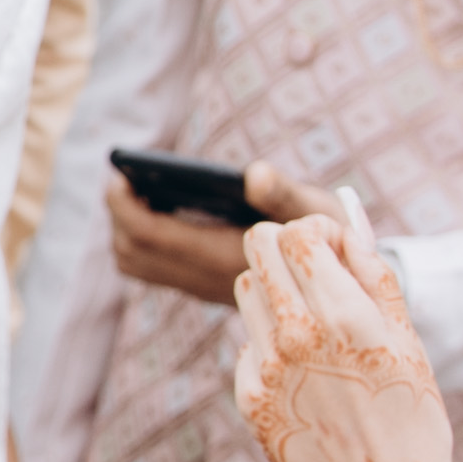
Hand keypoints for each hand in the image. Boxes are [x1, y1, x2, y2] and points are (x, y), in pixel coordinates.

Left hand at [101, 157, 321, 307]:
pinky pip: (154, 266)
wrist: (345, 287)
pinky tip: (161, 207)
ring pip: (138, 264)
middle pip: (132, 252)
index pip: (151, 237)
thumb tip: (252, 174)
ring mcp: (201, 286)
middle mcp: (205, 279)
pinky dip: (143, 237)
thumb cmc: (331, 239)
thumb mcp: (316, 212)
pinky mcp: (204, 285)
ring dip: (126, 228)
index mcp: (223, 258)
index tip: (119, 175)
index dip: (124, 206)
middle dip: (118, 214)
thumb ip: (283, 194)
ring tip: (140, 189)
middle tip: (127, 176)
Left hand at [228, 199, 462, 461]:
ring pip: (246, 291)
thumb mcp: (407, 339)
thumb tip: (345, 225)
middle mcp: (296, 337)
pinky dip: (270, 345)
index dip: (315, 231)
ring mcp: (266, 370)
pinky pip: (246, 345)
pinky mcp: (248, 399)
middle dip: (287, 248)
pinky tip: (304, 373)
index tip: (332, 249)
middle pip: (259, 250)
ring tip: (312, 322)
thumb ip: (374, 273)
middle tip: (313, 271)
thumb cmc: (411, 416)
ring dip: (275, 291)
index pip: (298, 233)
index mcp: (344, 315)